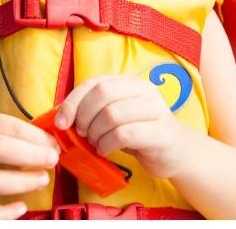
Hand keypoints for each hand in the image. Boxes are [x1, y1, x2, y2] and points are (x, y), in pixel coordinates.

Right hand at [0, 111, 59, 219]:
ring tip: (41, 180)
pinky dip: (2, 214)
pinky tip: (20, 207)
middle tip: (52, 160)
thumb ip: (11, 131)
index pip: (9, 127)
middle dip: (31, 155)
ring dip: (22, 182)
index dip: (36, 137)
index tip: (54, 145)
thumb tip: (50, 141)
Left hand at [54, 74, 189, 178]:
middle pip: (102, 94)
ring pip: (112, 114)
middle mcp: (145, 90)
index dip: (73, 101)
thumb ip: (94, 110)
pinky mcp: (161, 132)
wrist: (174, 153)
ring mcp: (156, 110)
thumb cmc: (139, 134)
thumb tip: (61, 117)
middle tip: (81, 134)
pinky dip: (107, 144)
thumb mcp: (116, 116)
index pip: (95, 82)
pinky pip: (124, 134)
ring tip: (95, 143)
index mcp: (131, 82)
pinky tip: (106, 150)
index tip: (62, 123)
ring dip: (95, 133)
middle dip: (84, 117)